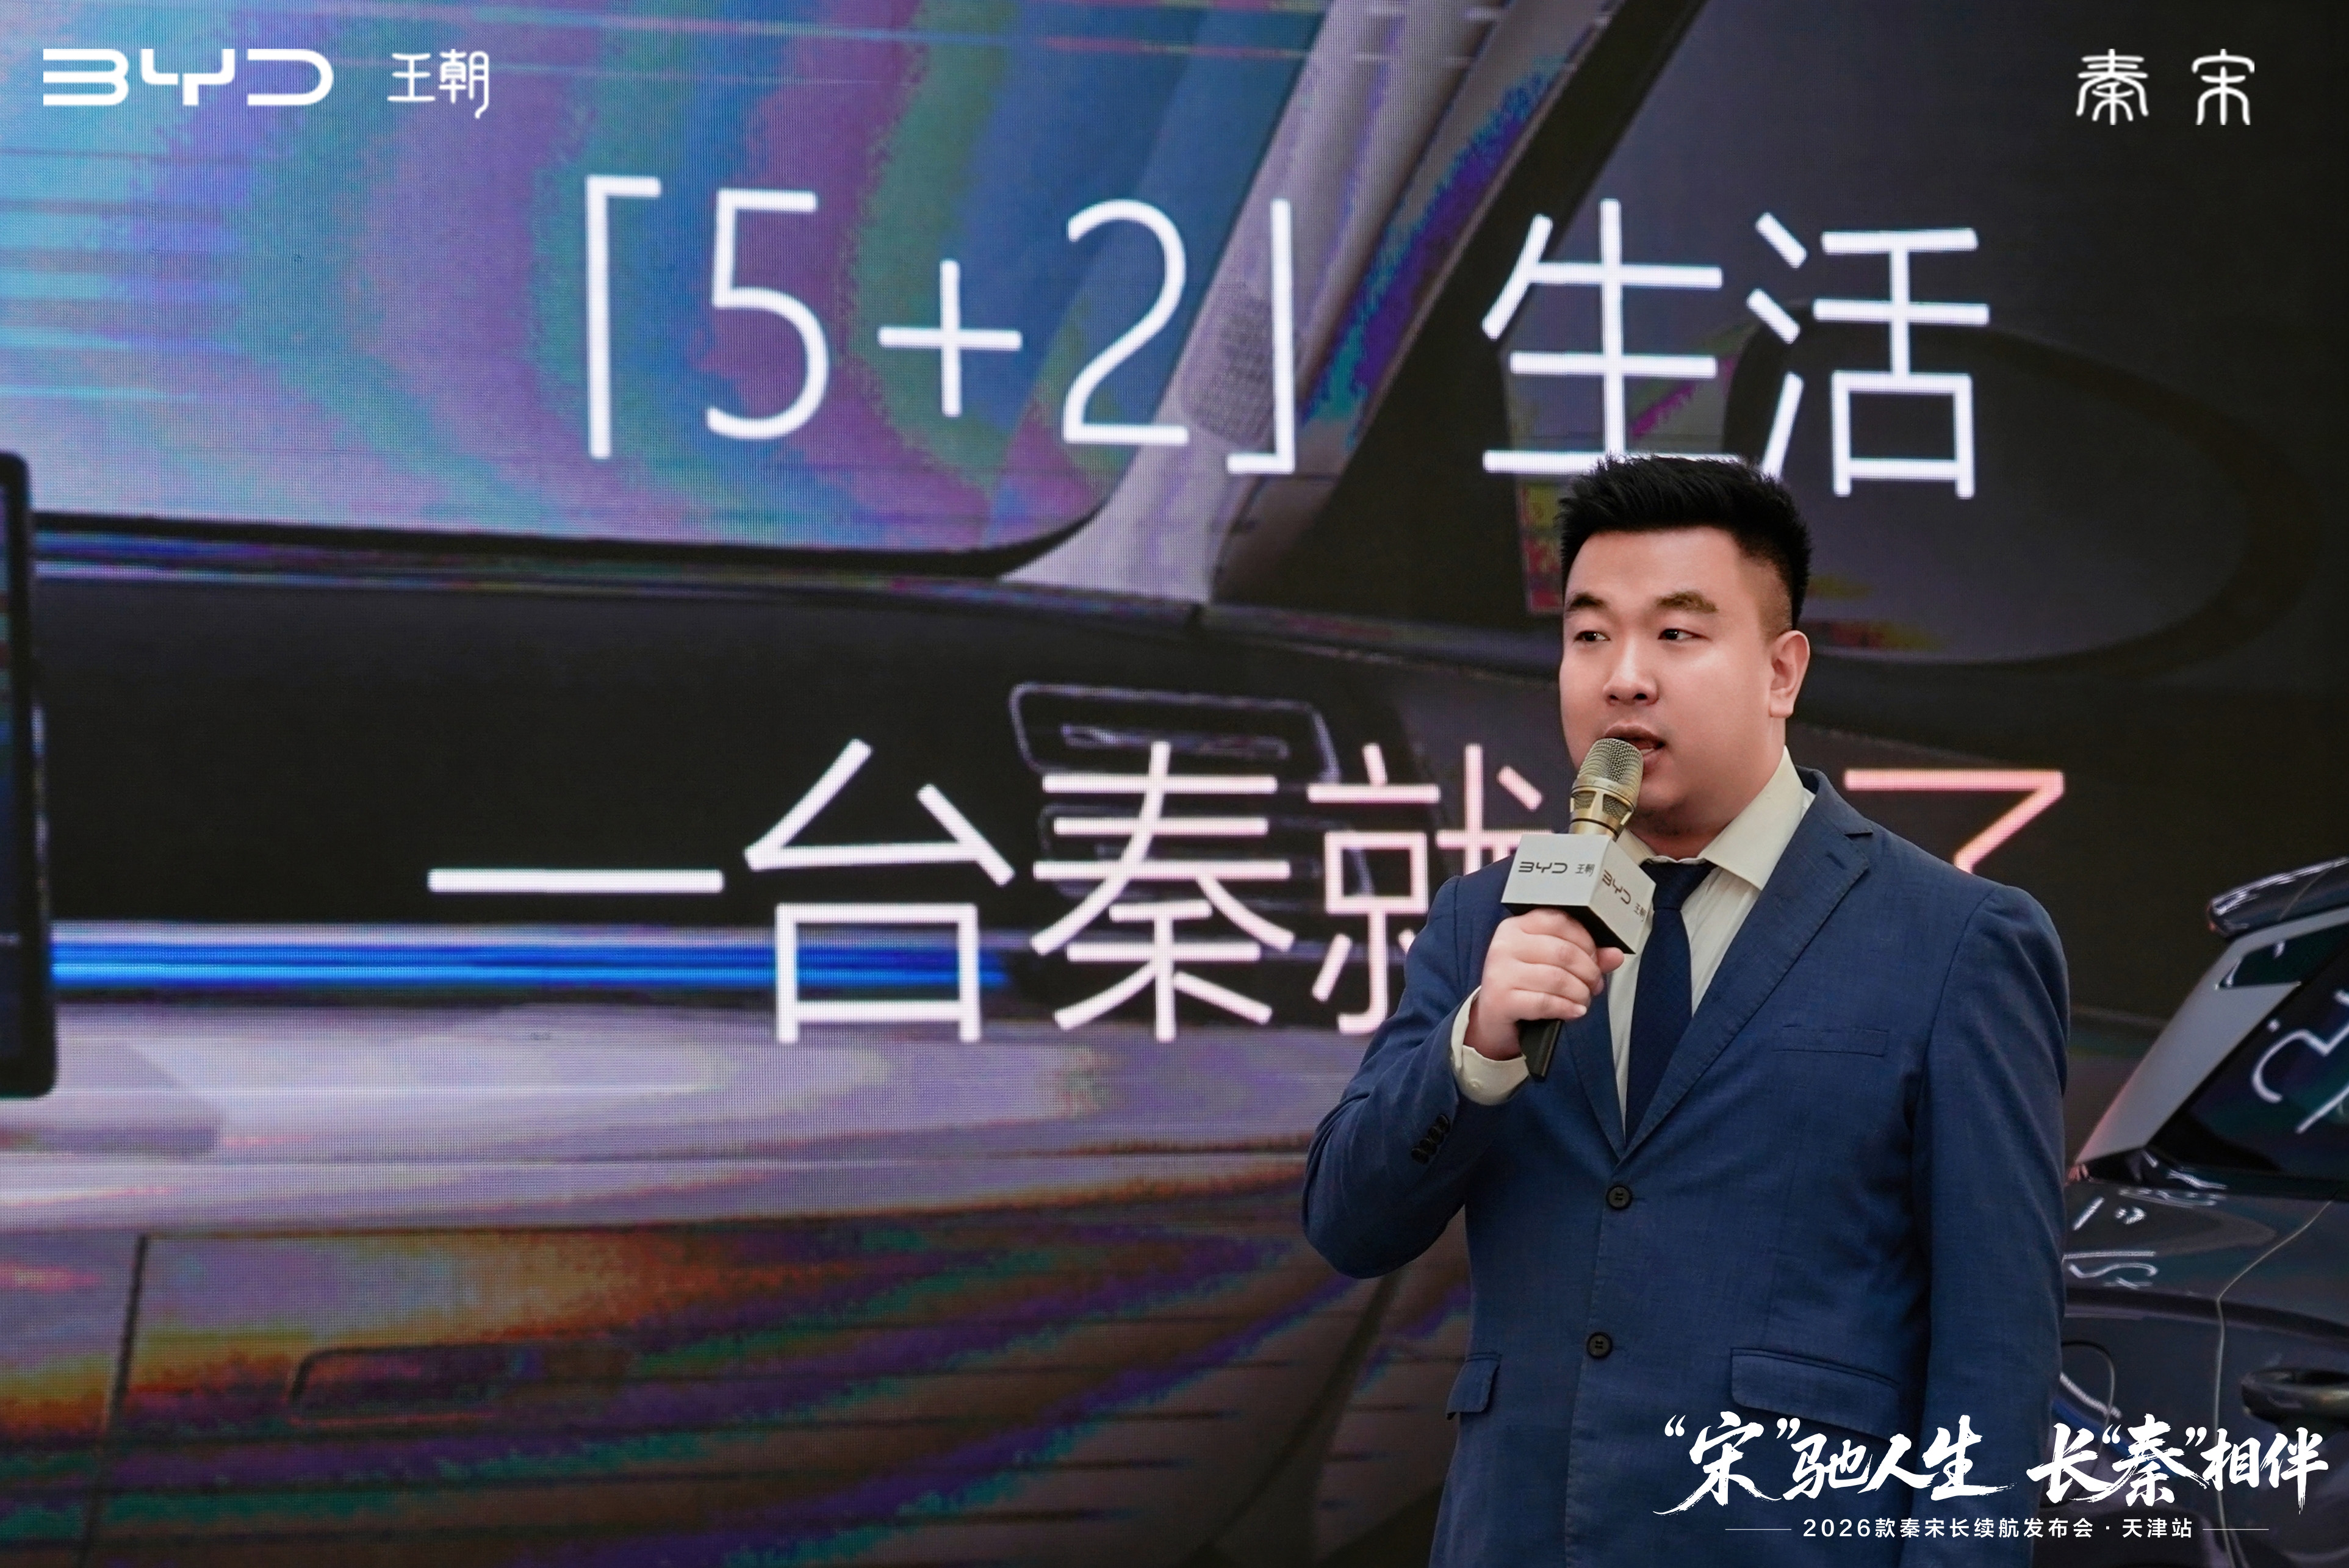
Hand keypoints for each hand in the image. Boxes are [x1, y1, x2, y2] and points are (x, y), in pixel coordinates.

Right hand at [1464, 909, 1626, 1060]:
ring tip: (1583, 1001)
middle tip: (1595, 985)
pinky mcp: (1501, 999)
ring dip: (1580, 993)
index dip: (1586, 941)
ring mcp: (1500, 971)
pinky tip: (1575, 1012)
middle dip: (1588, 972)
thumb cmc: (1525, 986)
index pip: (1559, 921)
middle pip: (1563, 952)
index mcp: (1517, 926)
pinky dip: (1567, 1009)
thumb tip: (1616, 954)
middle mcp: (1505, 944)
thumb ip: (1584, 956)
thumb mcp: (1552, 966)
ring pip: (1557, 978)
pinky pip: (1545, 1002)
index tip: (1595, 958)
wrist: (1494, 1018)